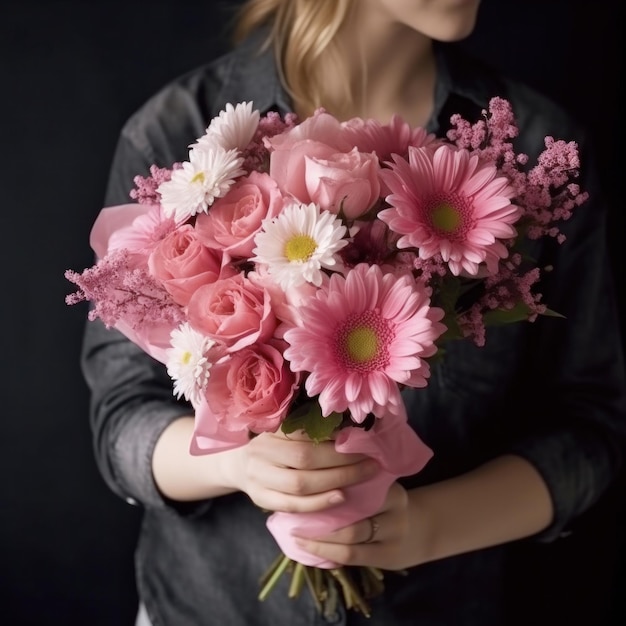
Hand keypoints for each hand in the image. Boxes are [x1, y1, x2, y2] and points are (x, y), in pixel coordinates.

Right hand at [223, 429, 379, 513]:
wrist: (239, 465)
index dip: (334, 441)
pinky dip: (318, 503)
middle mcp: (261, 454)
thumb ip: (309, 430)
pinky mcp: (261, 500)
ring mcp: (259, 479)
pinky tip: (340, 498)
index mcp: (270, 432)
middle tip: (371, 462)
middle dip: (342, 463)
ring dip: (335, 482)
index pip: (305, 437)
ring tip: (362, 477)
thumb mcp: (285, 431)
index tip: (361, 442)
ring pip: (300, 485)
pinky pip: (292, 506)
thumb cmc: (273, 445)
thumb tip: (348, 429)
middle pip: (305, 461)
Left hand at [292, 482, 426, 570]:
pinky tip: (310, 548)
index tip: (303, 485)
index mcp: (392, 490)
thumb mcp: (380, 484)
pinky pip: (352, 557)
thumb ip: (356, 479)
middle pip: (354, 516)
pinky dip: (328, 553)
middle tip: (293, 516)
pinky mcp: (388, 558)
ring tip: (296, 534)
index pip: (360, 488)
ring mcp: (394, 538)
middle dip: (320, 519)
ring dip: (320, 540)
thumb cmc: (387, 501)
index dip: (330, 488)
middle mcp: (396, 513)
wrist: (422, 529)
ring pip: (351, 541)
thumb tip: (311, 470)